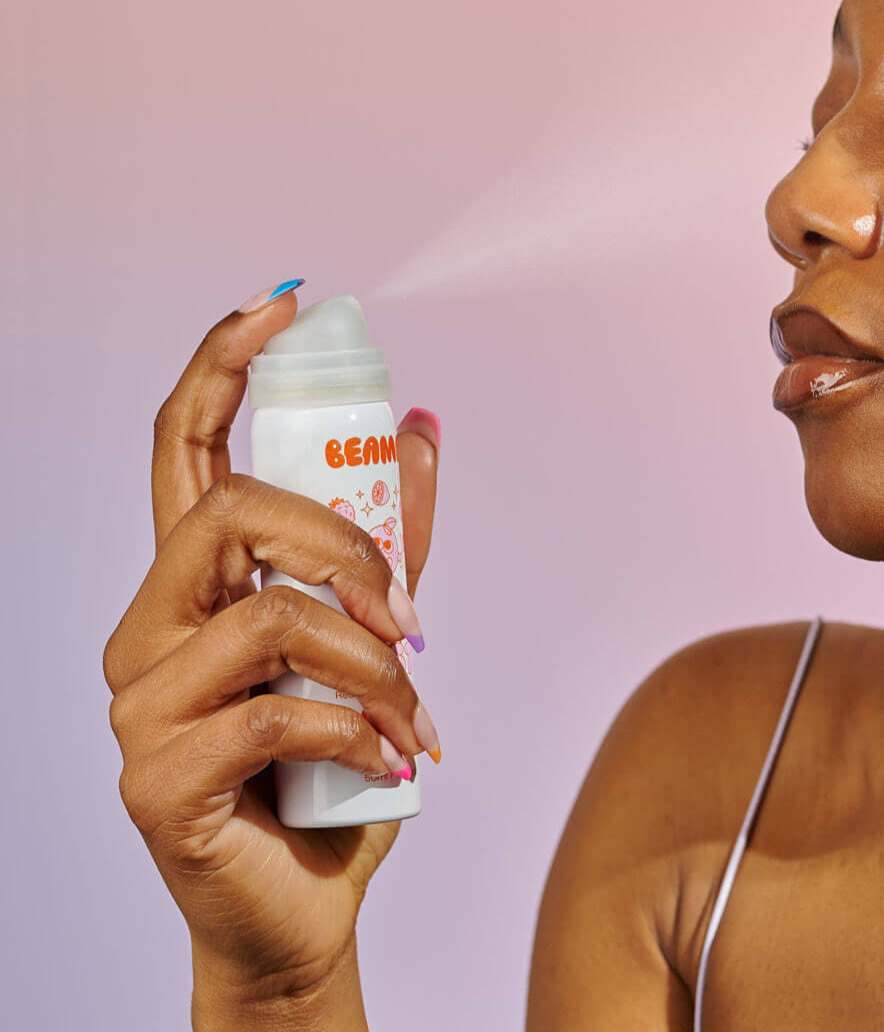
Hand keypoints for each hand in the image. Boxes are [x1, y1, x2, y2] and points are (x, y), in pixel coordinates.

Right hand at [103, 284, 440, 1000]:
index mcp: (199, 584)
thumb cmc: (331, 763)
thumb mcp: (374, 637)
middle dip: (343, 544)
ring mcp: (140, 703)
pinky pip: (277, 710)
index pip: (184, 449)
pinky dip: (359, 728)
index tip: (278, 304)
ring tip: (412, 713)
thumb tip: (421, 424)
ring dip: (373, 661)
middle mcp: (152, 628)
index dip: (220, 365)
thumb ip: (390, 539)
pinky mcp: (156, 777)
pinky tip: (385, 761)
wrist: (307, 902)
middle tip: (408, 611)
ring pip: (270, 617)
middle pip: (228, 511)